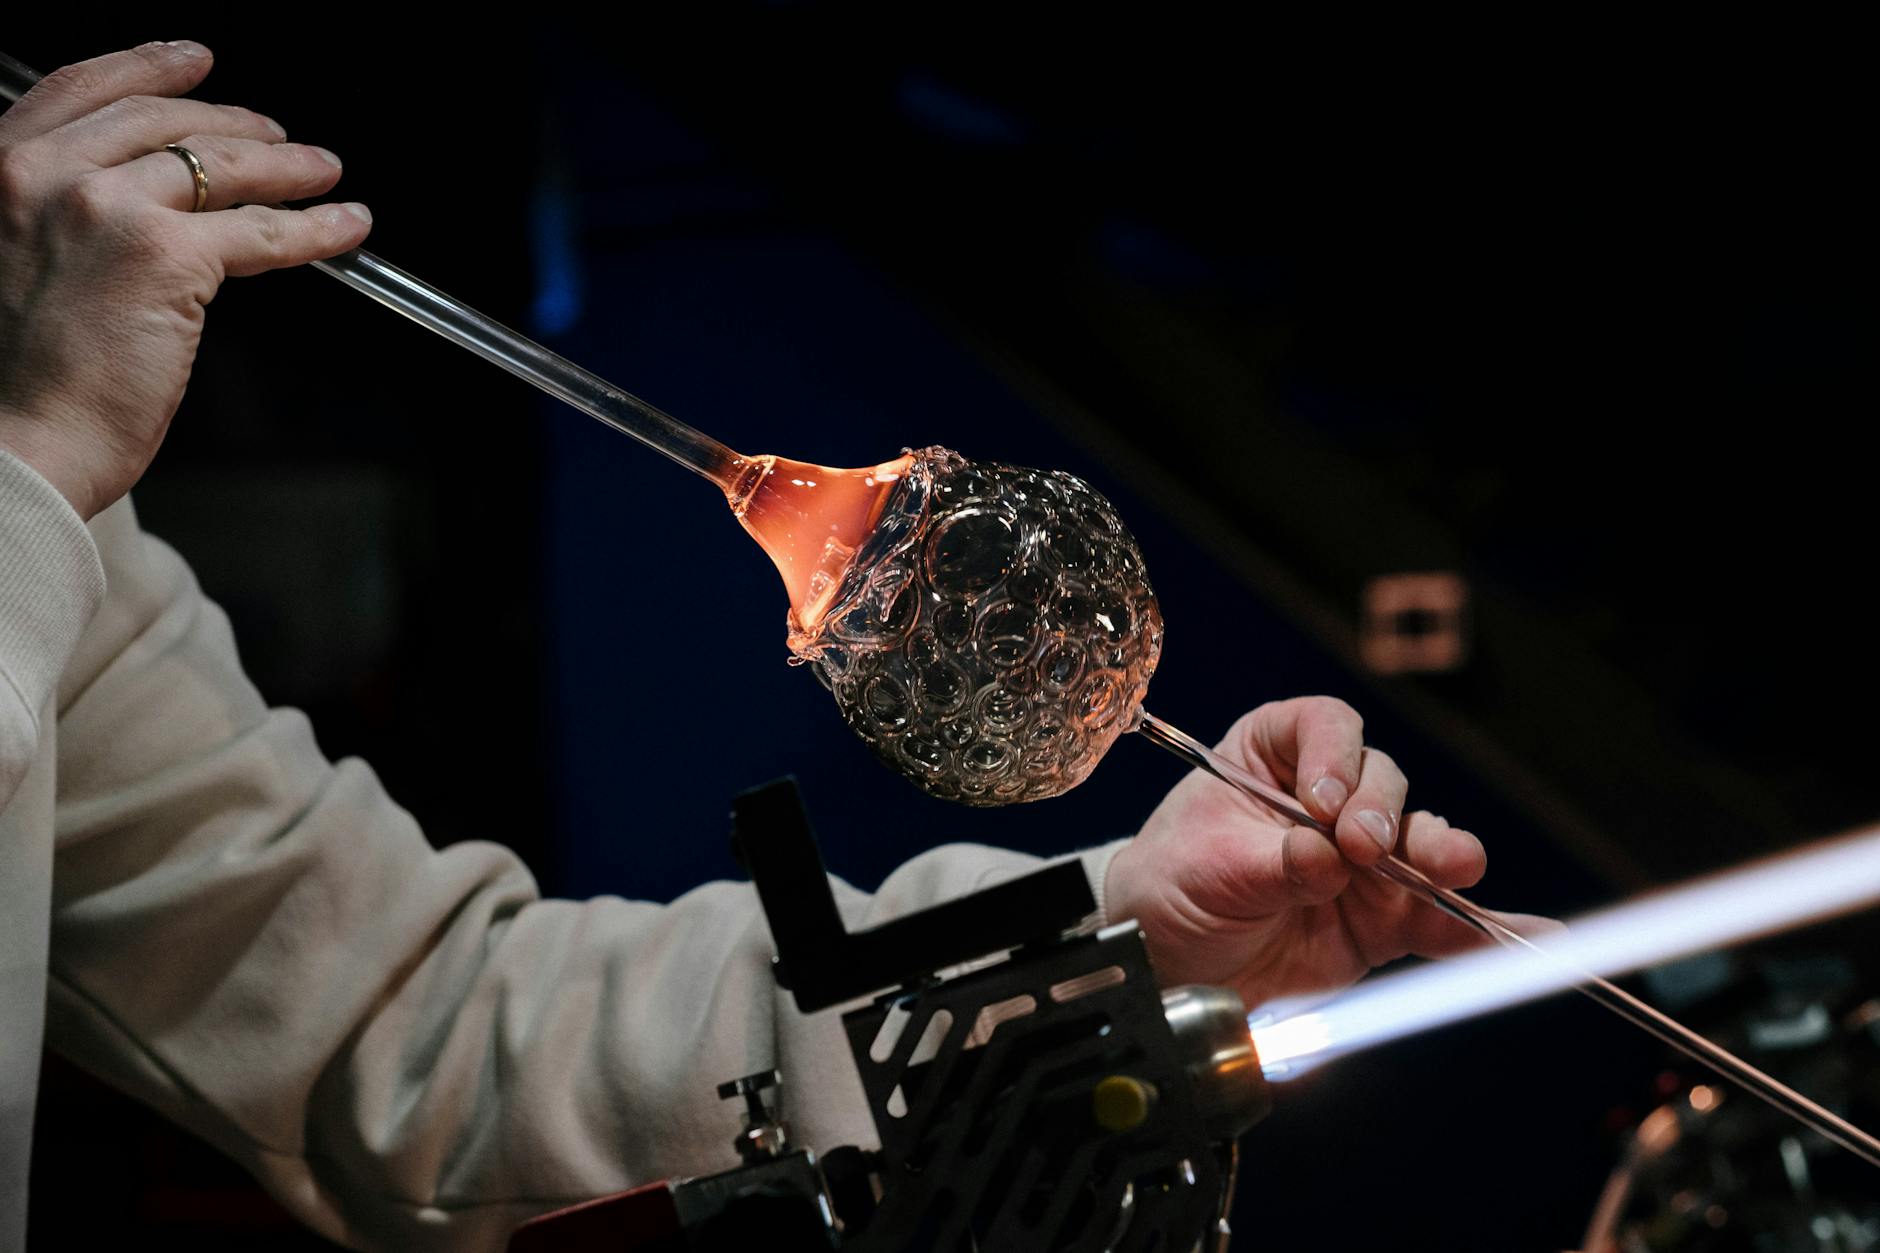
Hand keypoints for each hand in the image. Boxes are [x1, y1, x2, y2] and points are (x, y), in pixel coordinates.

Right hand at [0, 41, 371, 518]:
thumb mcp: (10, 262)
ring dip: (286, 166)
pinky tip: (347, 227)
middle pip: (162, 122)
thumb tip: (130, 203)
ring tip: (325, 170)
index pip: (82, 90)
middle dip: (234, 122)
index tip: (194, 61)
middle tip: (279, 135)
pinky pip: (262, 230)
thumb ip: (55, 217)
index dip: (148, 68)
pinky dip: (315, 227)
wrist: (11, 443)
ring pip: (219, 168)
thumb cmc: (12, 379)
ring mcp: (108, 207)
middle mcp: (43, 173)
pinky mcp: (168, 257)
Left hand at [1106, 697, 1536, 1008]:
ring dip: (1442, 857)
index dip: (1332, 756)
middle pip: (1381, 783)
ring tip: (1455, 871)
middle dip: (1381, 812)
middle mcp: (1327, 799)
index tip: (1319, 800)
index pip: (1323, 727)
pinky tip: (1525, 935)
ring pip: (1419, 846)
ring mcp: (1362, 862)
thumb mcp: (1206, 868)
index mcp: (1272, 755)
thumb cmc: (1171, 889)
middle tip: (1364, 846)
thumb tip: (1326, 859)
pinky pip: (1438, 920)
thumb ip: (1273, 863)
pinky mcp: (1382, 921)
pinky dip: (1478, 929)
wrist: (1169, 964)